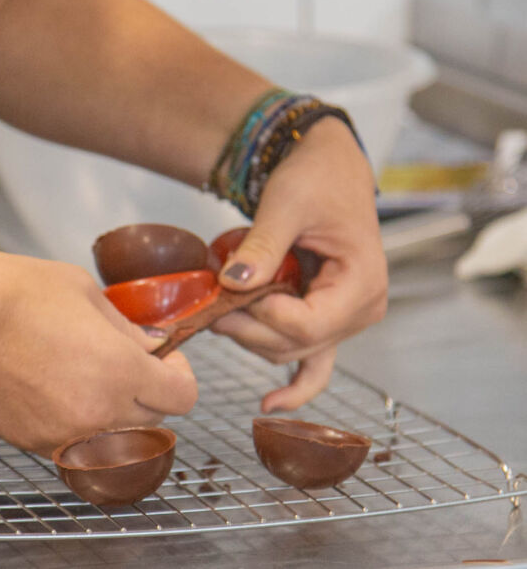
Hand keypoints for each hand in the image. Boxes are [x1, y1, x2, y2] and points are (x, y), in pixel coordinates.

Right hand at [0, 250, 197, 456]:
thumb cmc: (11, 292)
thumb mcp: (84, 291)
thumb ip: (126, 327)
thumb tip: (149, 346)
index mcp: (120, 371)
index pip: (182, 398)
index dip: (178, 374)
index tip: (162, 358)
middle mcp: (99, 413)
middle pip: (154, 424)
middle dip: (149, 395)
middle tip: (126, 364)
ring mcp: (65, 435)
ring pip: (117, 442)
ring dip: (117, 416)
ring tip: (90, 379)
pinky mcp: (34, 443)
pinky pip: (77, 444)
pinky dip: (79, 425)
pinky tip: (56, 390)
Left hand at [209, 117, 386, 412]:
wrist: (328, 169)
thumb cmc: (316, 179)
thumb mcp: (286, 204)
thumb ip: (262, 247)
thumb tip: (231, 285)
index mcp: (362, 284)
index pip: (305, 325)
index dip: (260, 315)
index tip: (230, 289)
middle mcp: (360, 311)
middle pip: (292, 344)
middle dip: (246, 326)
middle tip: (209, 300)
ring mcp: (344, 321)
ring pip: (288, 351)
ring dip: (250, 335)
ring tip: (220, 307)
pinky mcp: (325, 320)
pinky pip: (312, 364)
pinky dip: (294, 386)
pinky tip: (268, 404)